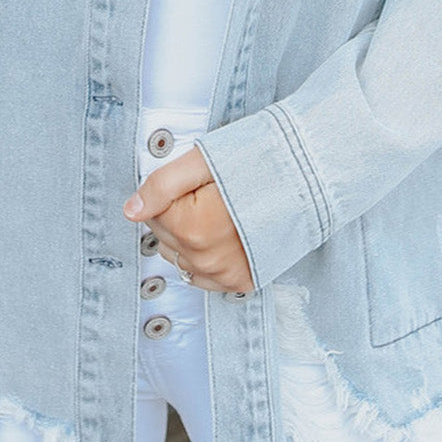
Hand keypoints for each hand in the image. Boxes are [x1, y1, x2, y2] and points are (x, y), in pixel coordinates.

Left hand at [122, 146, 254, 294]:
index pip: (152, 212)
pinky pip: (204, 276)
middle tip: (212, 193)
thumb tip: (130, 210)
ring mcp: (224, 275)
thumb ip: (161, 185)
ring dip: (191, 236)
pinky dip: (208, 256)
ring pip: (181, 256)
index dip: (172, 191)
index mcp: (191, 227)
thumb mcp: (203, 160)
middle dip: (178, 213)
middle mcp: (205, 259)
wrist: (311, 175)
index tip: (199, 181)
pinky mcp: (242, 282)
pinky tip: (227, 234)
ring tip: (222, 212)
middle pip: (165, 236)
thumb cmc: (259, 161)